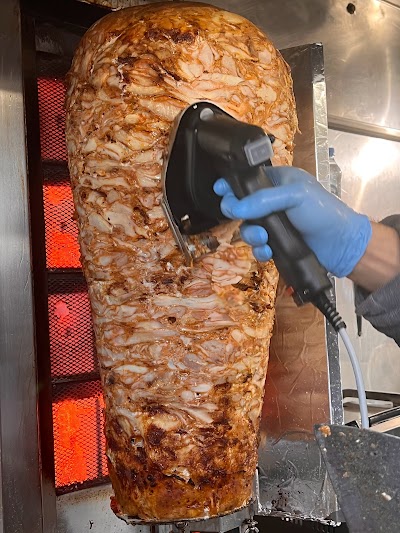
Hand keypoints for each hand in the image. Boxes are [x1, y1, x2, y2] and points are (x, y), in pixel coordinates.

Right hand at [214, 166, 371, 277]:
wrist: (340, 245)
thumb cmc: (323, 212)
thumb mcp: (295, 196)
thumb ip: (263, 199)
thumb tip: (235, 207)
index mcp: (279, 182)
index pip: (248, 180)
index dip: (232, 185)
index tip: (221, 191)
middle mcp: (273, 202)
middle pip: (242, 206)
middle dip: (238, 213)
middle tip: (237, 215)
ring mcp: (274, 224)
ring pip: (248, 228)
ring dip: (251, 235)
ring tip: (263, 238)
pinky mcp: (276, 244)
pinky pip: (257, 247)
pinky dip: (259, 251)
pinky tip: (268, 251)